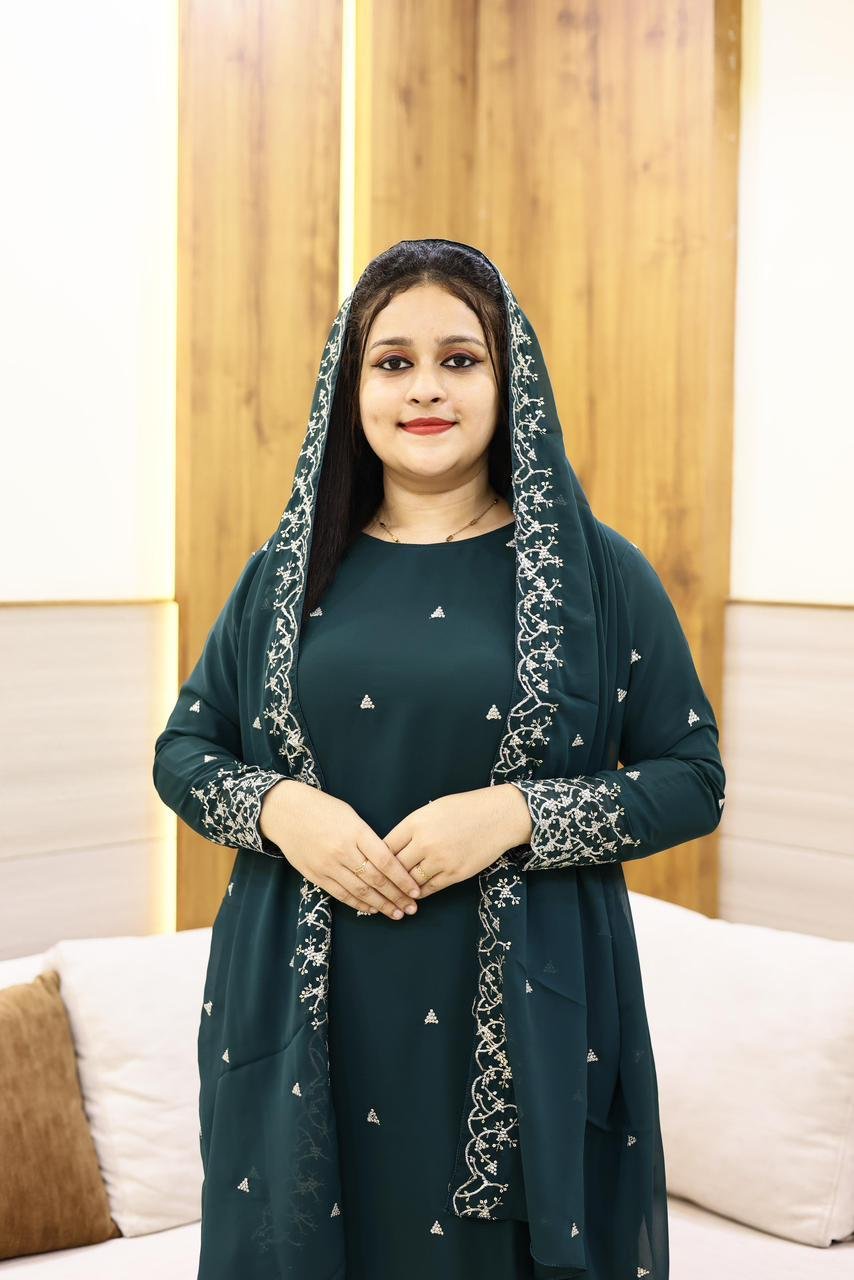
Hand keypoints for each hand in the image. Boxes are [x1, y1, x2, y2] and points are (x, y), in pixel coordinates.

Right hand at [260, 780, 422, 920]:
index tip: (416, 890)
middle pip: (376, 880)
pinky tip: (372, 909)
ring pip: (360, 891)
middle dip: (397, 896)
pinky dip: (358, 904)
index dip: (403, 879)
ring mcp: (328, 865)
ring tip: (396, 913)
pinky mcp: (316, 876)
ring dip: (381, 905)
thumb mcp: (351, 815)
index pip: (386, 861)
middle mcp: (343, 851)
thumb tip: (388, 861)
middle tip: (412, 908)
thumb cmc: (323, 809)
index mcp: (356, 832)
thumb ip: (368, 838)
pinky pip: (341, 895)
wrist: (285, 812)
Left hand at [381, 785, 527, 899]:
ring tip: (390, 897)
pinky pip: (429, 889)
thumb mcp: (432, 809)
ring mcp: (440, 860)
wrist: (498, 816)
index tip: (370, 866)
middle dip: (384, 878)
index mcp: (416, 822)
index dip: (375, 858)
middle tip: (374, 888)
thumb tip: (393, 845)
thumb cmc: (464, 808)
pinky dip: (418, 894)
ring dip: (400, 891)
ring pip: (410, 882)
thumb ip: (412, 827)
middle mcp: (425, 842)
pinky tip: (412, 896)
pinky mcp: (454, 874)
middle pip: (394, 867)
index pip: (385, 846)